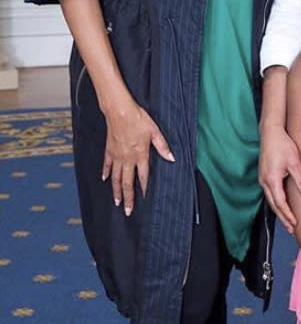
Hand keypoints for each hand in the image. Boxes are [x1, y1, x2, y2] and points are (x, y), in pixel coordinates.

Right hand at [102, 97, 173, 216]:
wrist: (119, 111)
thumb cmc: (139, 119)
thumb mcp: (155, 131)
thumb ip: (162, 146)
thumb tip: (172, 158)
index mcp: (140, 154)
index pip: (143, 176)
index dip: (144, 188)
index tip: (144, 198)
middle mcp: (127, 158)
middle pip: (127, 182)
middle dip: (128, 197)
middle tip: (127, 211)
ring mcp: (116, 155)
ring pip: (115, 178)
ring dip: (116, 191)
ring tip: (117, 202)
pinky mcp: (109, 150)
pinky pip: (106, 165)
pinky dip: (105, 173)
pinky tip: (105, 180)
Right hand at [259, 123, 300, 231]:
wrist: (270, 133)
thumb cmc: (282, 145)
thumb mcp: (294, 161)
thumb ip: (300, 179)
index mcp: (272, 180)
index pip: (280, 204)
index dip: (288, 215)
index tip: (295, 224)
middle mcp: (264, 182)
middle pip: (273, 205)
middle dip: (283, 217)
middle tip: (291, 229)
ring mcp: (263, 179)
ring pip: (270, 199)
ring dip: (279, 210)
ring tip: (287, 220)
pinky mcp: (264, 175)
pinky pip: (269, 192)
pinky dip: (276, 201)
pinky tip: (281, 203)